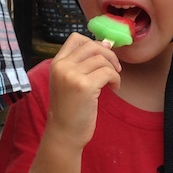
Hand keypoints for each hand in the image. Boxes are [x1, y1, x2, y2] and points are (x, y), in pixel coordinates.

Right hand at [46, 33, 121, 149]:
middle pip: (91, 46)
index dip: (94, 42)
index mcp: (56, 64)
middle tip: (115, 67)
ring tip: (113, 81)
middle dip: (108, 53)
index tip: (104, 53)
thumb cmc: (69, 109)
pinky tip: (114, 87)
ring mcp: (72, 75)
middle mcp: (62, 66)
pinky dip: (116, 78)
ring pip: (101, 59)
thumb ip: (81, 64)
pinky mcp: (84, 86)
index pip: (76, 38)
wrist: (64, 133)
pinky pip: (108, 72)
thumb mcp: (67, 82)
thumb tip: (106, 43)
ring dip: (113, 69)